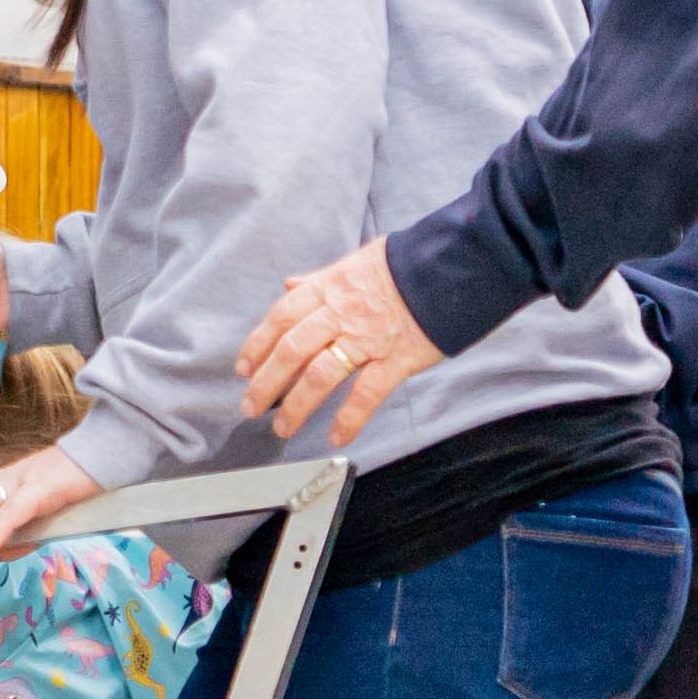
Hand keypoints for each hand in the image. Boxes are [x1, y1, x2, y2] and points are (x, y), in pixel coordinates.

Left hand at [237, 239, 446, 446]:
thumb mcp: (356, 261)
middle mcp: (341, 313)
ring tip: (282, 426)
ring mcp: (368, 338)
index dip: (257, 344)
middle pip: (291, 350)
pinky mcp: (396, 359)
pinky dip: (349, 418)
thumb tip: (290, 285)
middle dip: (266, 381)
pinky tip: (337, 437)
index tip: (243, 367)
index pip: (281, 317)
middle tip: (250, 406)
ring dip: (297, 404)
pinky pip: (367, 393)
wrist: (454, 264)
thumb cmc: (405, 264)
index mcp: (329, 288)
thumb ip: (321, 279)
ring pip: (321, 374)